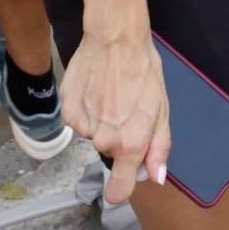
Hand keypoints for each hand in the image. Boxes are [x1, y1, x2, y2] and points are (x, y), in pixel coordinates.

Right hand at [60, 3, 169, 204]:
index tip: (121, 186)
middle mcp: (105, 140)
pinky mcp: (67, 111)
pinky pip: (78, 121)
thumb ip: (159, 147)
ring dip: (101, 121)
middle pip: (110, 151)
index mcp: (131, 143)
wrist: (116, 40)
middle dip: (119, 136)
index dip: (121, 189)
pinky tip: (95, 90)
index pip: (119, 189)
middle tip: (127, 108)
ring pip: (93, 134)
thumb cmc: (144, 71)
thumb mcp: (161, 108)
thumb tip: (156, 177)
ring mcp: (83, 126)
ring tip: (111, 94)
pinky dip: (85, 110)